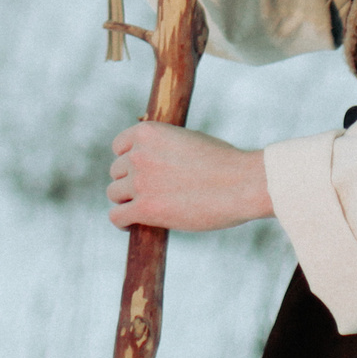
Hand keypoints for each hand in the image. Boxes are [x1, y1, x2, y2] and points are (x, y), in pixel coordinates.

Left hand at [105, 121, 271, 231]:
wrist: (242, 183)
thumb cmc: (224, 162)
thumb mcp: (189, 139)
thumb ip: (165, 146)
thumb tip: (153, 159)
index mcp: (148, 132)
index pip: (119, 147)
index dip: (128, 160)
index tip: (139, 172)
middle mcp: (139, 154)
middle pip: (116, 171)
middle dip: (130, 181)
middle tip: (149, 193)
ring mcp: (140, 181)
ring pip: (114, 194)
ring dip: (127, 201)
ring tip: (144, 208)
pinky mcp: (146, 209)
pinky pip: (117, 216)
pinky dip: (122, 222)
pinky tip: (132, 225)